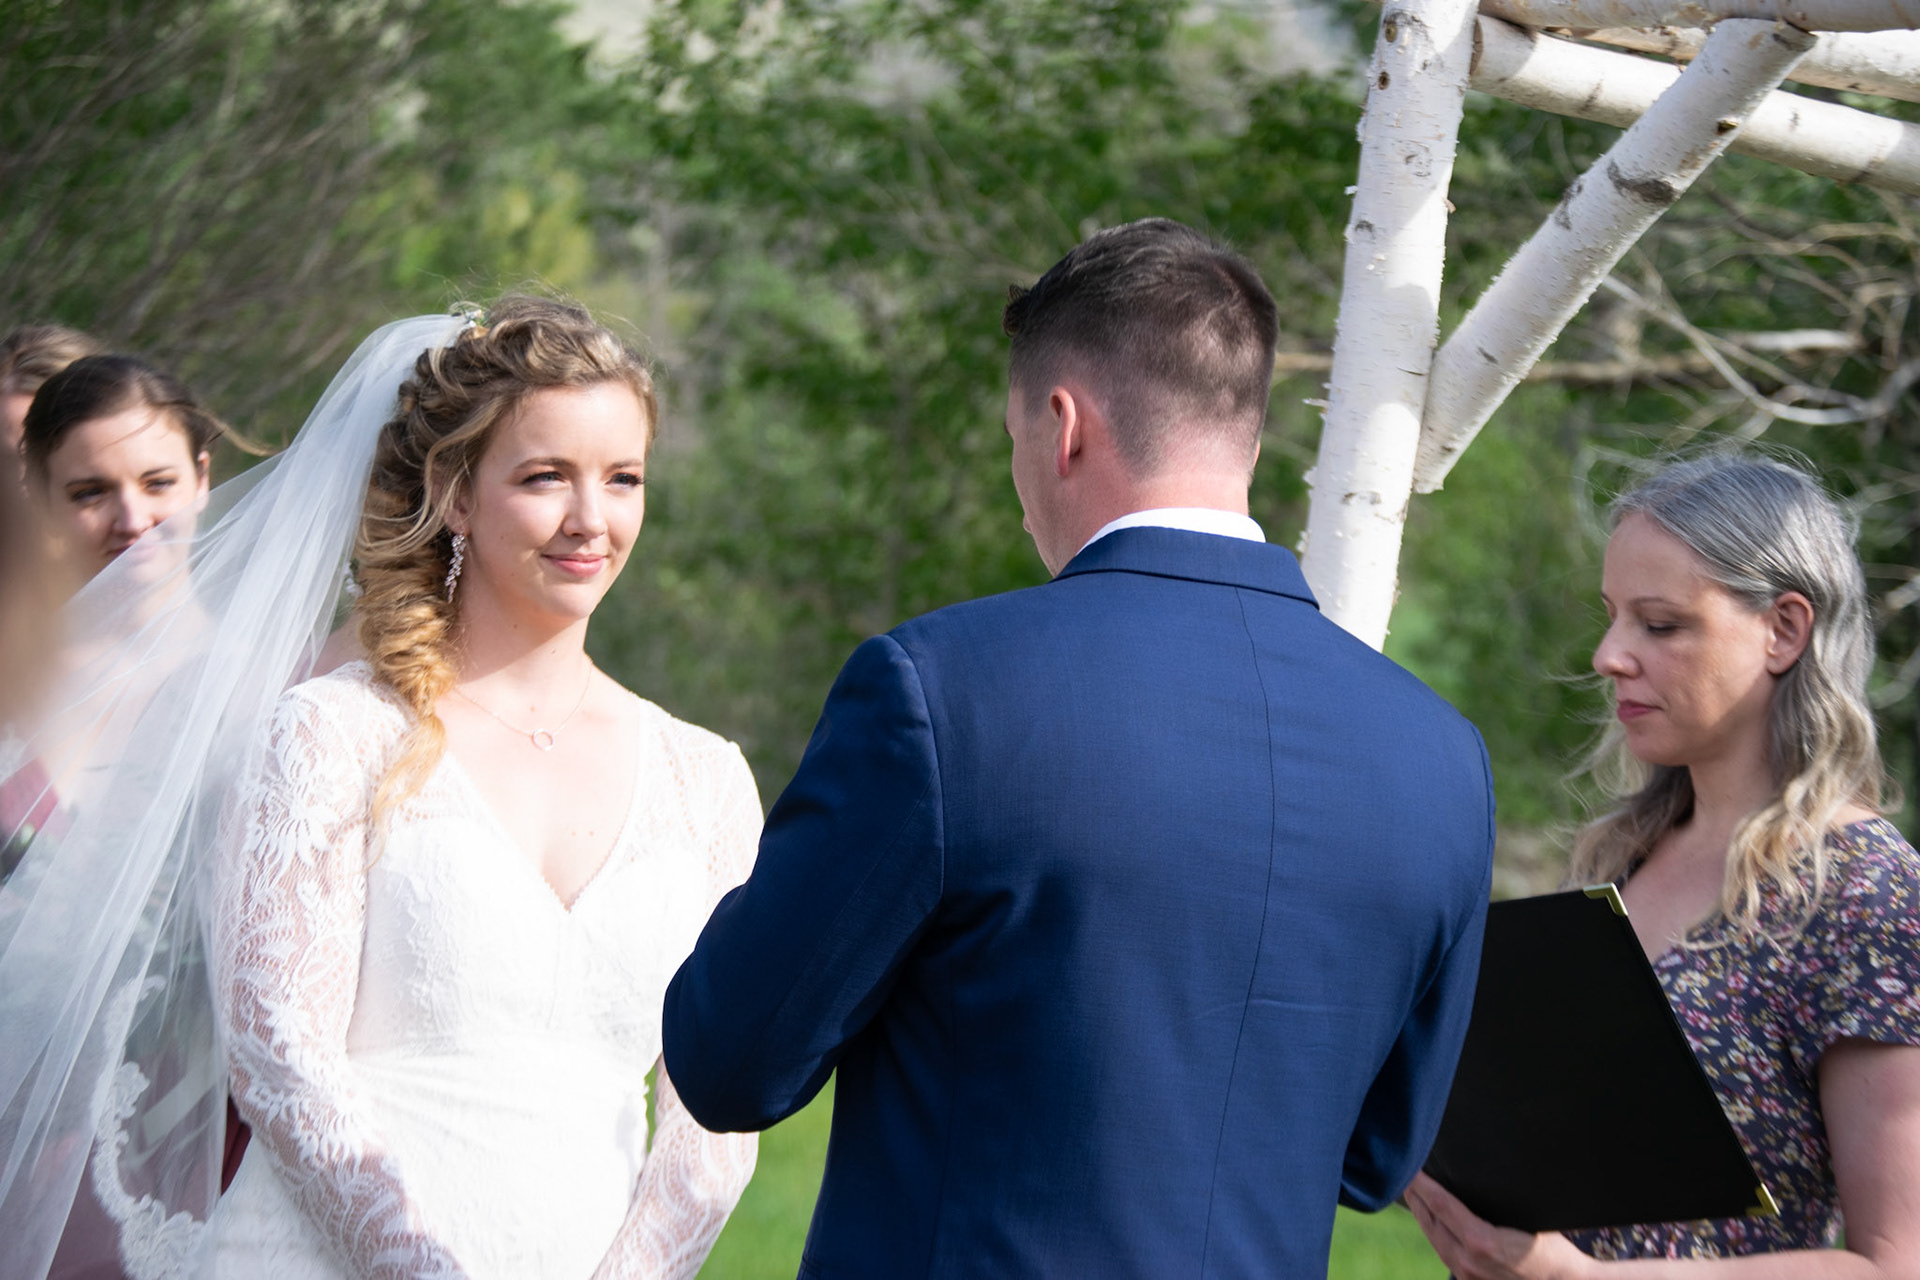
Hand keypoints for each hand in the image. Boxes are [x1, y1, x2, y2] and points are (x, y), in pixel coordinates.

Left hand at [1403, 1172, 1596, 1279]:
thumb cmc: (1553, 1250)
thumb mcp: (1527, 1220)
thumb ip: (1495, 1204)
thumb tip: (1476, 1177)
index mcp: (1481, 1242)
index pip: (1441, 1204)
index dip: (1422, 1183)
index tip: (1411, 1166)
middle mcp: (1468, 1261)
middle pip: (1430, 1221)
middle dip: (1416, 1196)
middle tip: (1404, 1172)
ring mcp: (1467, 1275)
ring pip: (1434, 1239)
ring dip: (1421, 1214)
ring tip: (1413, 1193)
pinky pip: (1444, 1252)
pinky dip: (1434, 1232)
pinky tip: (1432, 1221)